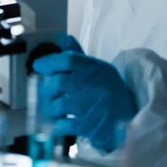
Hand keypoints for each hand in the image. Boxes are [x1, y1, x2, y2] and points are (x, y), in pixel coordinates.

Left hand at [33, 36, 136, 152]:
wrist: (129, 117)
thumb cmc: (107, 90)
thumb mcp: (97, 68)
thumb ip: (78, 55)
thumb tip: (62, 39)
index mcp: (94, 68)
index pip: (69, 59)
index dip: (50, 61)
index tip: (38, 66)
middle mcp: (93, 85)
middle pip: (59, 82)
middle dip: (46, 88)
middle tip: (44, 92)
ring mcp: (92, 106)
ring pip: (59, 105)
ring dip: (50, 108)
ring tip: (53, 109)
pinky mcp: (90, 126)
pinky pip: (64, 125)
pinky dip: (57, 124)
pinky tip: (59, 123)